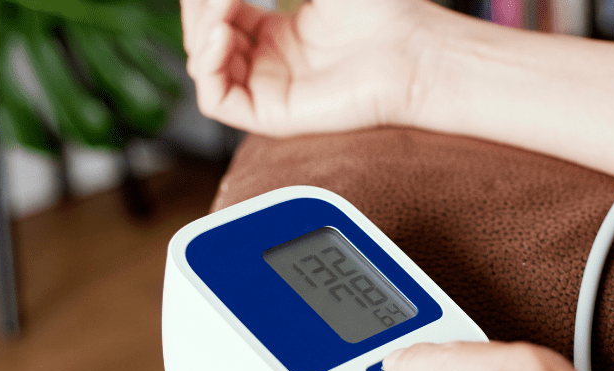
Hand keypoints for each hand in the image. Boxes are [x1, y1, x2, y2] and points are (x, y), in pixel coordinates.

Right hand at [180, 0, 447, 136]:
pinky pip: (216, 101)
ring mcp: (270, 89)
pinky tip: (223, 35)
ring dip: (200, 30)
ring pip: (204, 67)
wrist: (413, 52)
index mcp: (281, 33)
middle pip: (205, 37)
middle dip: (200, 8)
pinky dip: (207, 65)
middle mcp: (272, 64)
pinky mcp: (273, 116)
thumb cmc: (381, 11)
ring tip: (223, 6)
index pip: (219, 14)